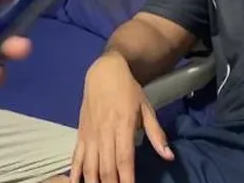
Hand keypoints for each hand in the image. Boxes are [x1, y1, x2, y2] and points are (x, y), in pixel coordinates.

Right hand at [70, 52, 172, 182]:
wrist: (104, 71)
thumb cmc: (128, 90)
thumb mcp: (146, 108)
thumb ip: (156, 134)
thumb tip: (168, 156)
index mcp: (123, 125)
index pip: (124, 159)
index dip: (127, 179)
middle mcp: (104, 132)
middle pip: (106, 166)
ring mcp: (90, 133)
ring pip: (90, 165)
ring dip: (94, 182)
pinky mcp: (80, 133)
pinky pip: (76, 156)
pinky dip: (75, 172)